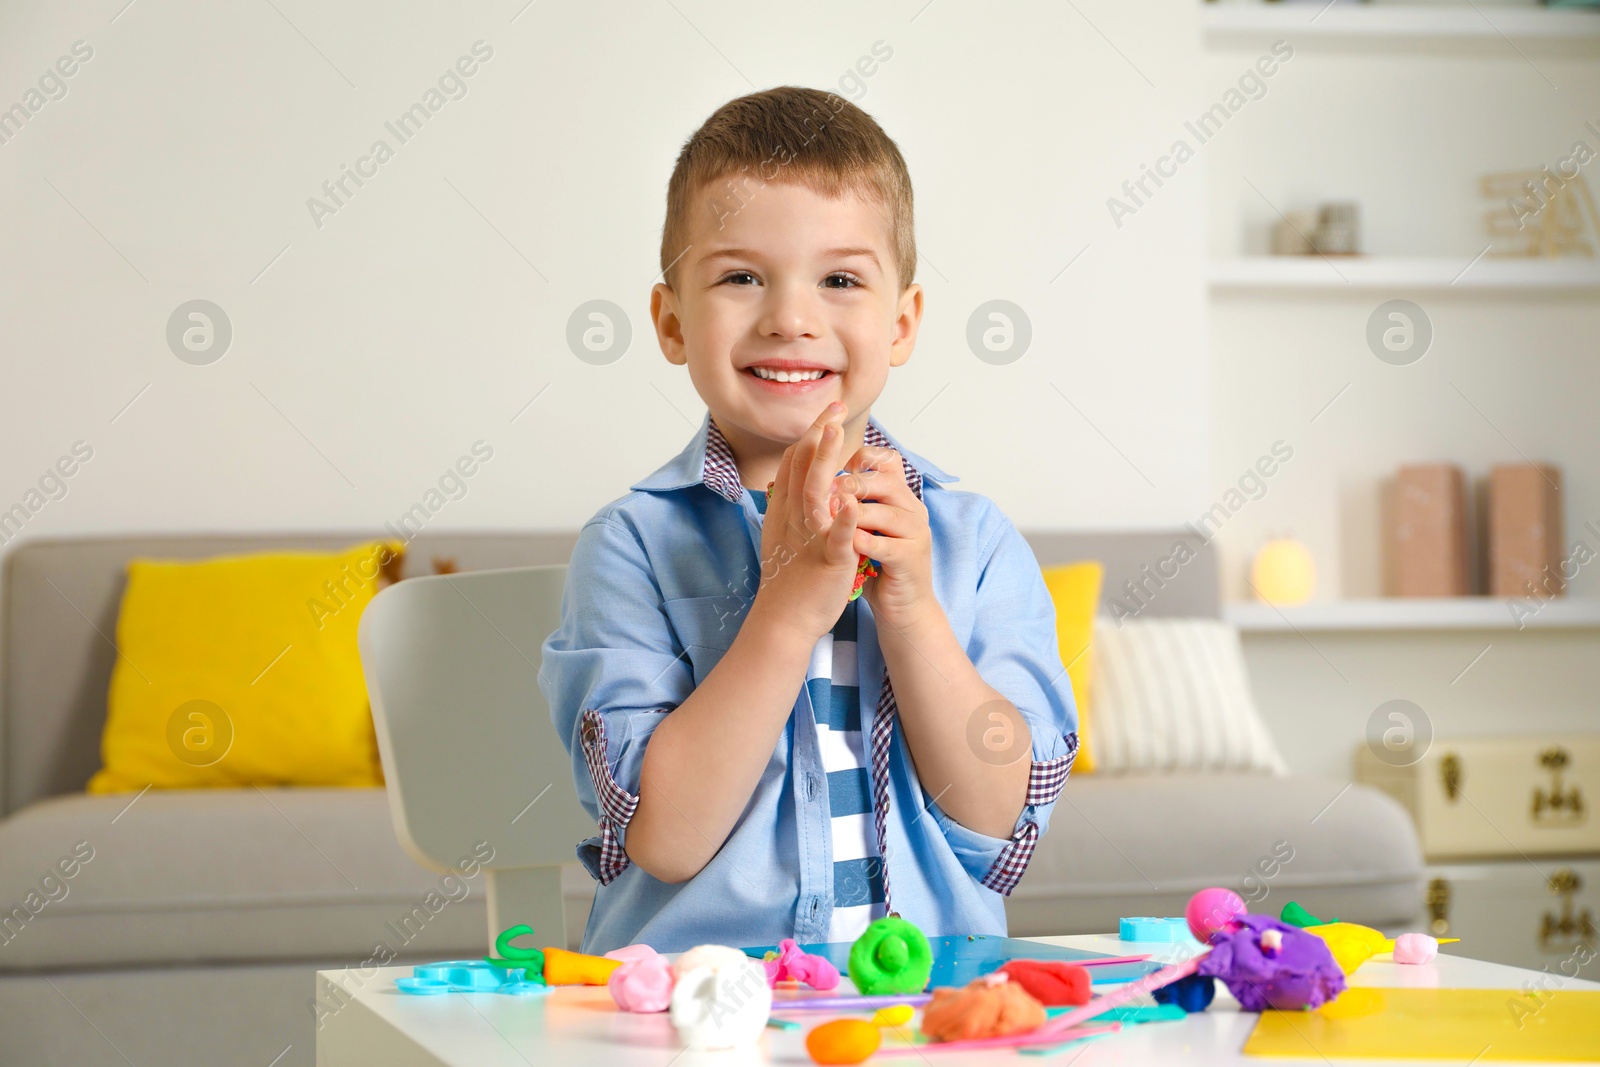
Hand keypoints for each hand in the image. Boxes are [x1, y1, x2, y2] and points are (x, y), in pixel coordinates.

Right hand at [752, 402, 865, 642]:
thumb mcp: (784, 536)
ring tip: (835, 432)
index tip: (829, 413)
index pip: (794, 464)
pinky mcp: (826, 559)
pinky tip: (851, 499)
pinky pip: (834, 536)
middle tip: (835, 406)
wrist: (783, 620)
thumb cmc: (789, 581)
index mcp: (785, 511)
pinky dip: (841, 518)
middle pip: (801, 468)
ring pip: (813, 493)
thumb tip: (789, 483)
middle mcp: (792, 518)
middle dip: (818, 435)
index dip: (811, 436)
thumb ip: (787, 508)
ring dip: (824, 461)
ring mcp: (808, 537)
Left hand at [837, 444, 935, 629]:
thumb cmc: (877, 561)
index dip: (862, 457)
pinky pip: (890, 546)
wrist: (902, 604)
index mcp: (899, 496)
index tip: (835, 467)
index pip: (888, 461)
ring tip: (833, 514)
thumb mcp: (865, 524)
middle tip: (826, 490)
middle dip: (853, 483)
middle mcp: (912, 509)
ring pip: (889, 513)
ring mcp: (915, 534)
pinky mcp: (912, 560)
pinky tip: (850, 543)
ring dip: (858, 513)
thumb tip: (819, 475)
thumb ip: (853, 500)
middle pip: (887, 482)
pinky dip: (868, 543)